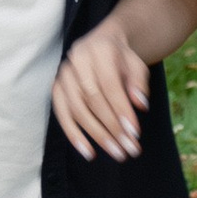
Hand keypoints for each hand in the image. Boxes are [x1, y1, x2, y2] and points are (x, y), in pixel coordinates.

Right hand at [53, 21, 149, 161]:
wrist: (103, 45)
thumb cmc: (122, 59)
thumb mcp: (137, 65)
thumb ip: (139, 83)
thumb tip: (140, 105)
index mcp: (100, 49)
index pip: (109, 84)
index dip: (121, 109)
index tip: (134, 132)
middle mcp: (77, 60)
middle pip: (92, 99)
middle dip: (111, 127)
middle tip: (129, 148)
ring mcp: (63, 74)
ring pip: (77, 109)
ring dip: (96, 135)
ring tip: (116, 153)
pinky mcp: (56, 88)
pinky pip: (62, 114)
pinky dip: (74, 135)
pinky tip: (89, 152)